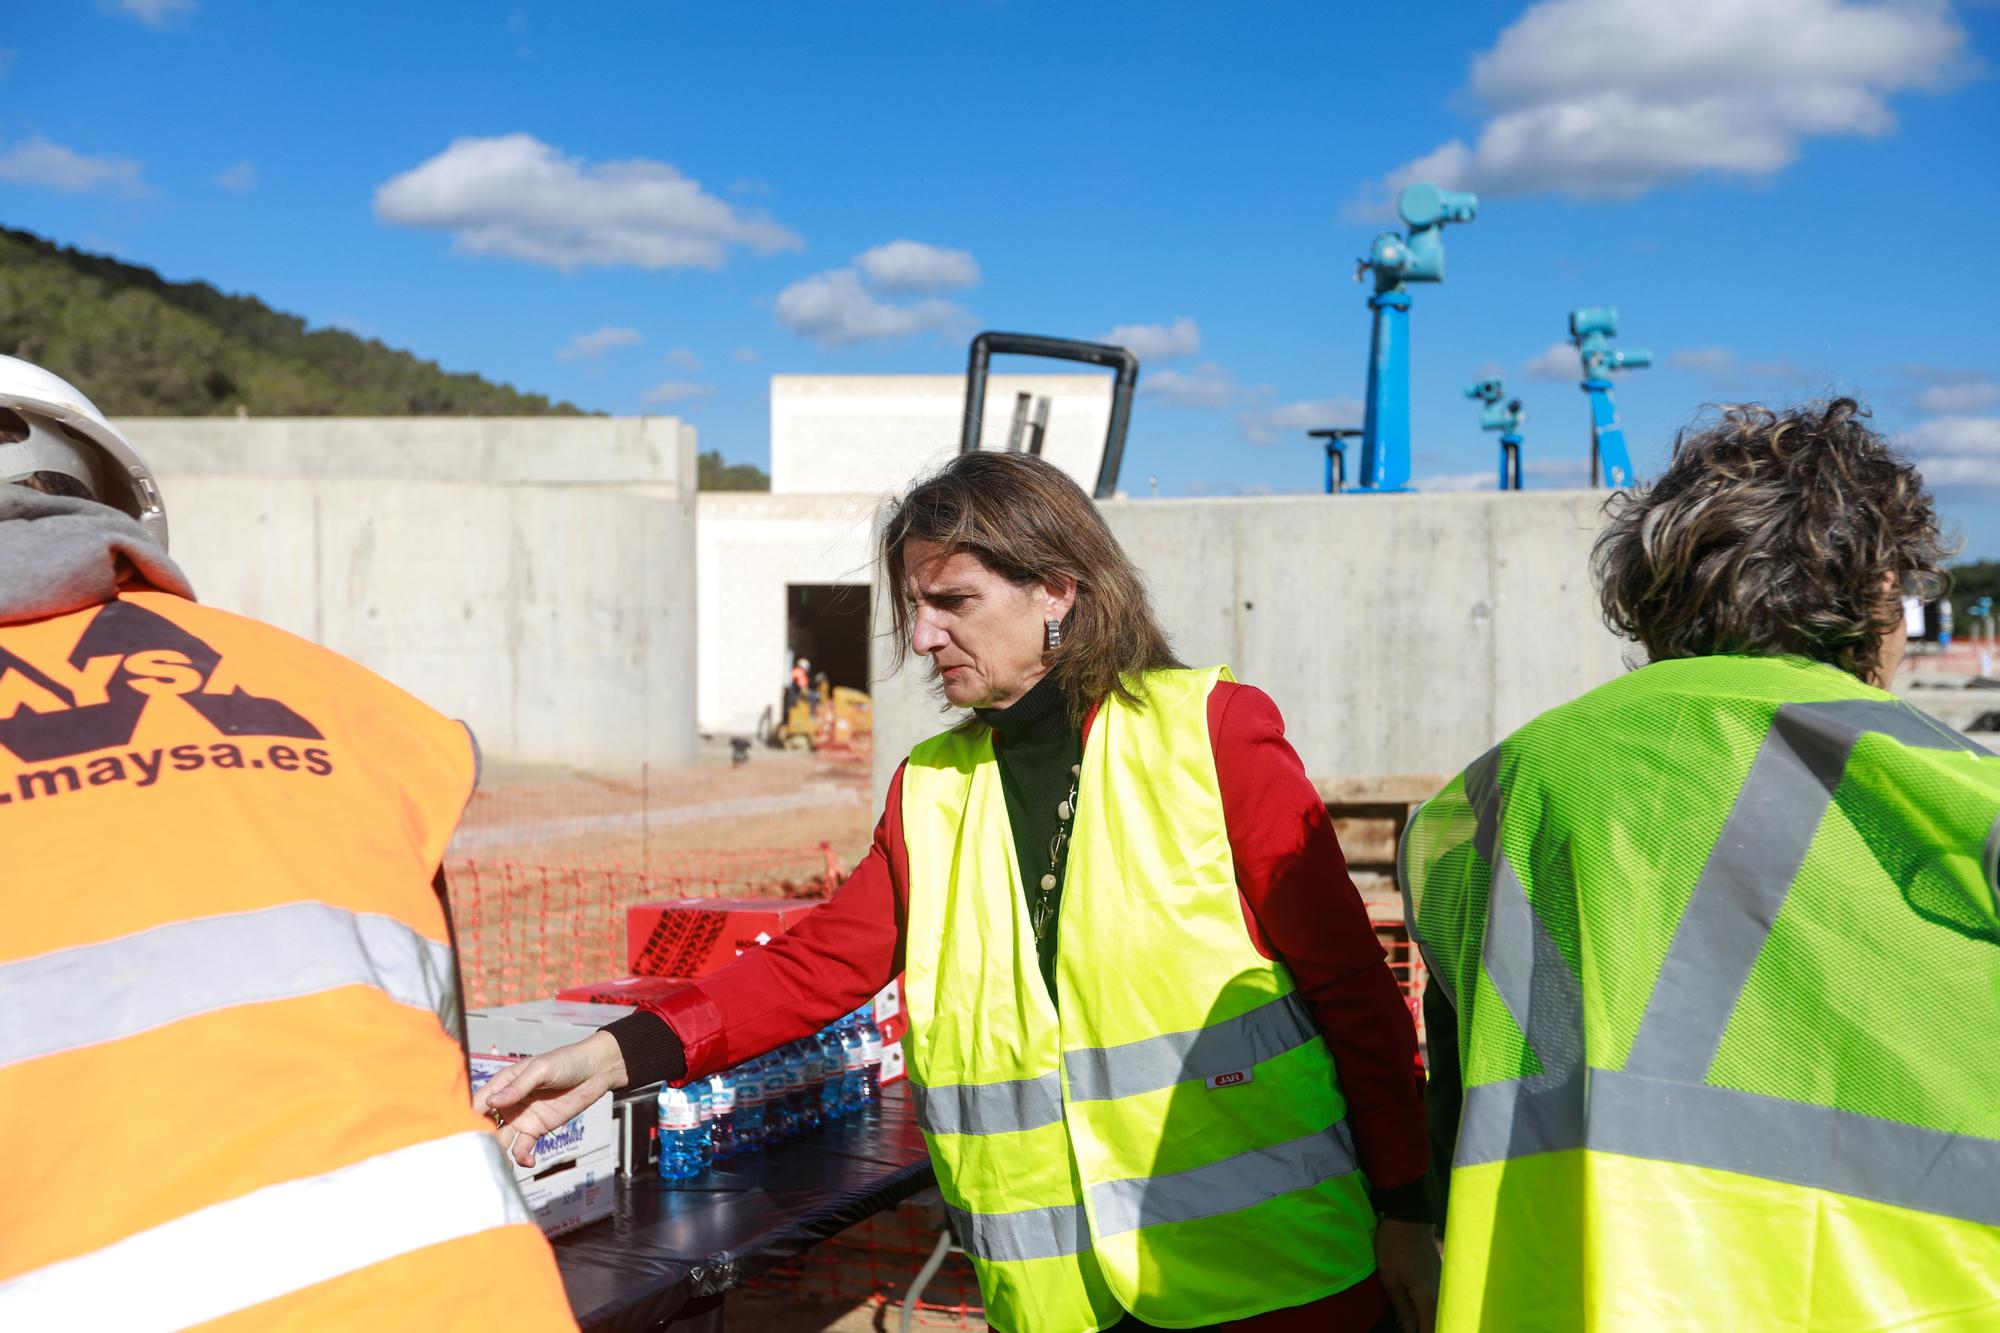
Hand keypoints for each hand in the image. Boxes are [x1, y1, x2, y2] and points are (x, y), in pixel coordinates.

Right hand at [473, 1031, 628, 1167]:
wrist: (596, 1071)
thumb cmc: (566, 1061)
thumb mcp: (540, 1069)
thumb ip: (517, 1087)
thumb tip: (492, 1102)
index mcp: (504, 1083)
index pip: (480, 1102)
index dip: (470, 1117)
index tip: (465, 1133)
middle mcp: (509, 1103)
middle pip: (487, 1125)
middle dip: (482, 1140)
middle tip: (479, 1155)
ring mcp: (522, 1118)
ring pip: (502, 1140)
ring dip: (500, 1153)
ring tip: (502, 1164)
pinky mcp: (537, 1129)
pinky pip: (523, 1147)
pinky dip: (522, 1157)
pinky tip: (528, 1162)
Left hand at [1375, 1218, 1439, 1332]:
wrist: (1407, 1218)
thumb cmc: (1394, 1246)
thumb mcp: (1390, 1280)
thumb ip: (1403, 1310)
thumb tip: (1410, 1332)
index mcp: (1428, 1298)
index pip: (1431, 1332)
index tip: (1407, 1331)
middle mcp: (1442, 1295)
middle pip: (1438, 1325)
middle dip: (1424, 1329)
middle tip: (1406, 1324)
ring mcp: (1444, 1286)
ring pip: (1440, 1314)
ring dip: (1427, 1321)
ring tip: (1409, 1318)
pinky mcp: (1442, 1279)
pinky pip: (1439, 1303)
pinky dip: (1429, 1310)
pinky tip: (1414, 1308)